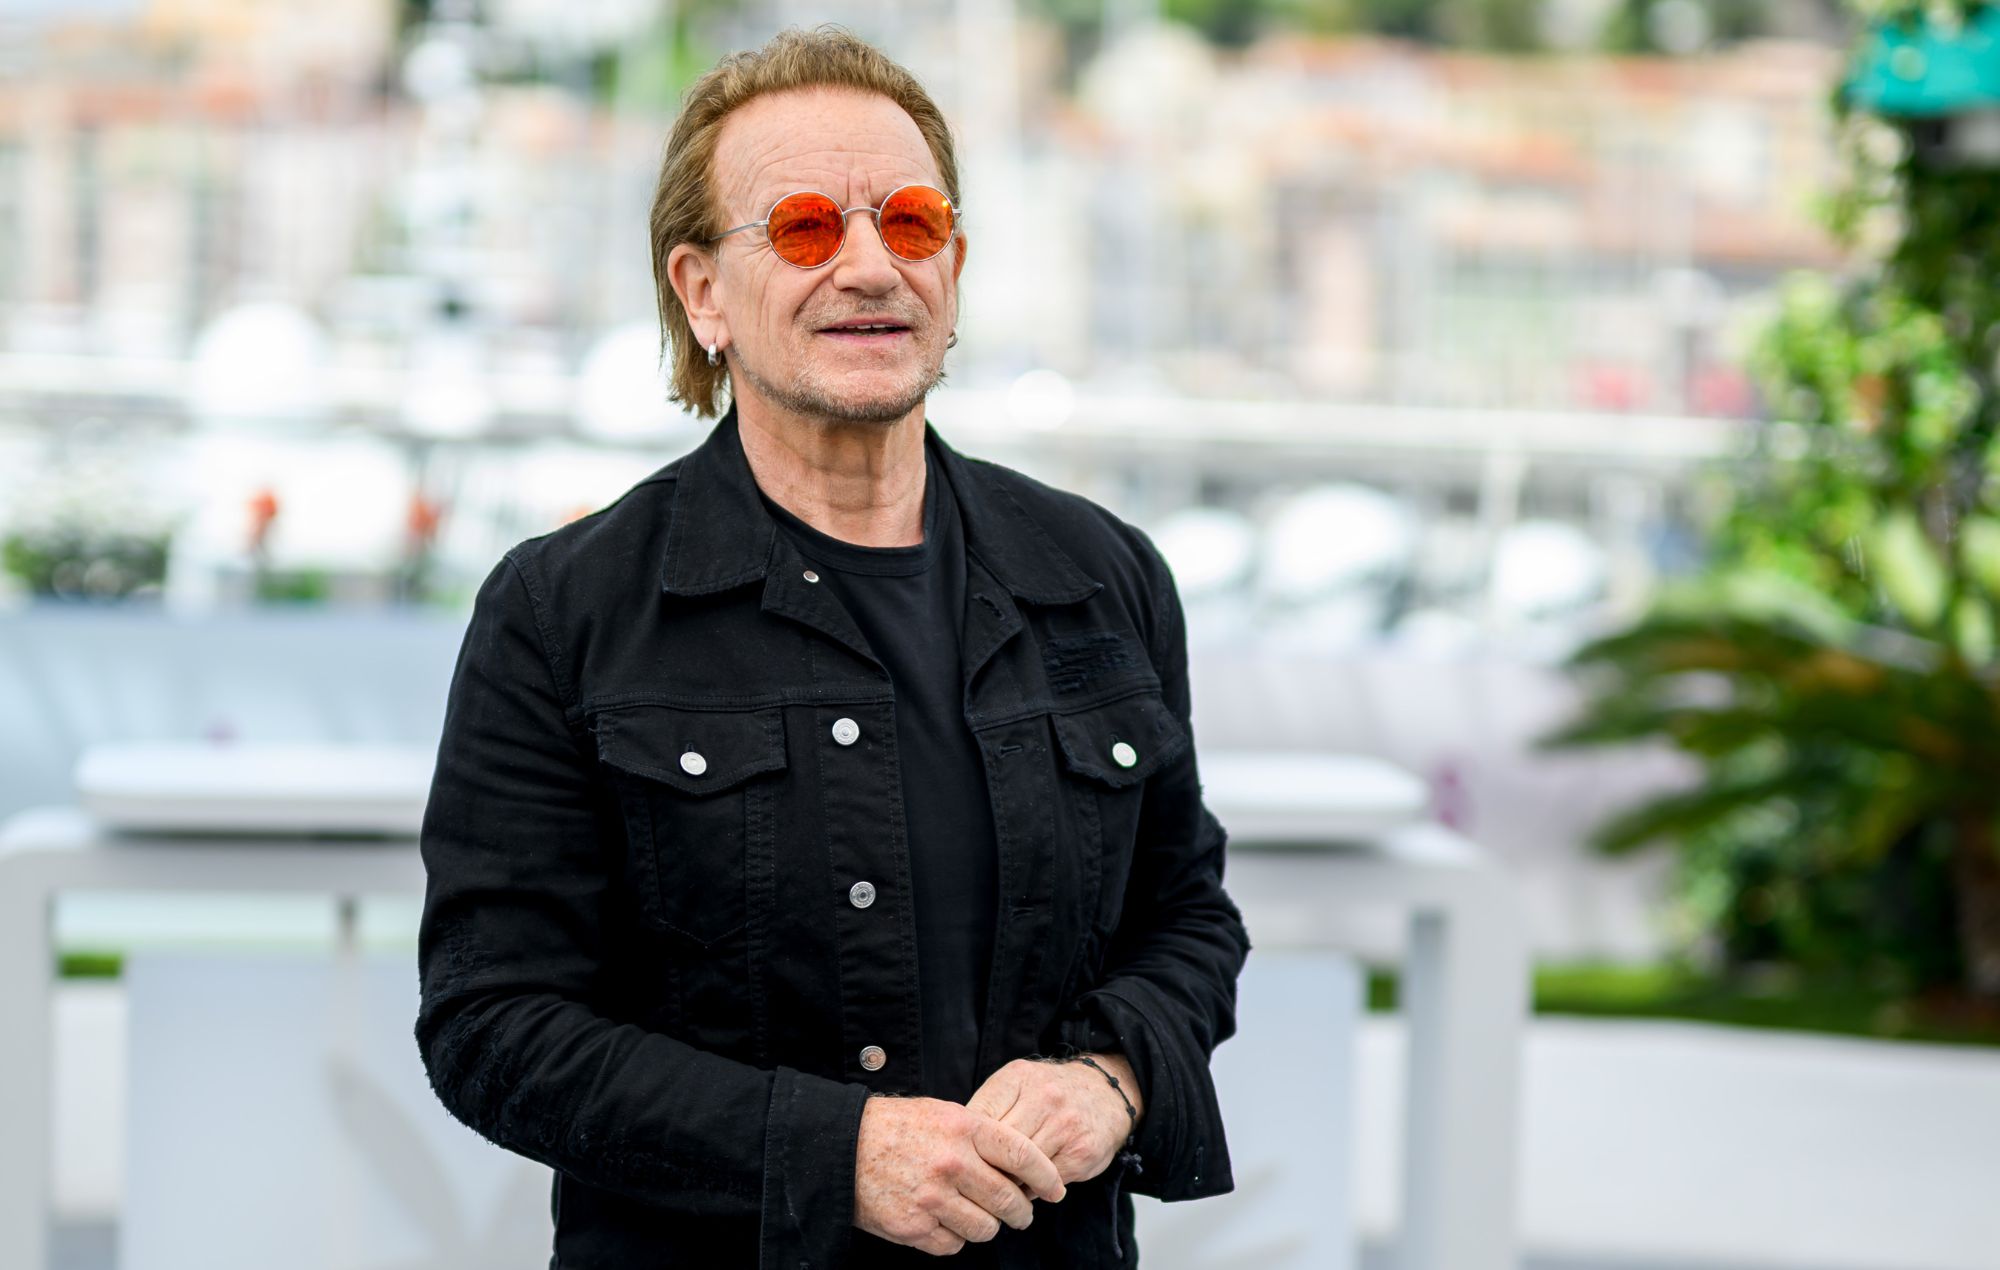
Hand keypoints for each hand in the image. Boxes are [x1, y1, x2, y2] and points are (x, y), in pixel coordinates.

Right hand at [853, 1094, 1067, 1256]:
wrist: (842, 1148)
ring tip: (979, 1216)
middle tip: (1022, 1213)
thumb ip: (981, 1135)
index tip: (1057, 1188)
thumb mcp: (943, 1114)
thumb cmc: (897, 1127)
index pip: (1023, 1155)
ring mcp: (933, 1198)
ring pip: (985, 1228)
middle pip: (1009, 1199)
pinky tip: (946, 1222)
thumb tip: (1020, 1163)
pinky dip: (955, 1238)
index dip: (1047, 1175)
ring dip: (988, 1226)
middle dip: (1022, 1212)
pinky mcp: (914, 1227)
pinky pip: (954, 1245)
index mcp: (964, 1128)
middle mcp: (952, 1163)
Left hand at [965, 1053, 1143, 1186]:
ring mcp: (1065, 1126)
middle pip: (998, 1147)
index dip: (966, 1145)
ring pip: (1020, 1169)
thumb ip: (988, 1108)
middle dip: (985, 1168)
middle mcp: (1043, 1099)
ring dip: (1007, 1183)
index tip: (962, 1158)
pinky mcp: (1081, 1153)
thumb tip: (957, 1148)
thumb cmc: (1048, 1093)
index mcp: (1017, 1079)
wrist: (1106, 1093)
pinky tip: (1027, 1186)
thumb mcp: (1017, 1084)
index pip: (977, 1119)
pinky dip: (1030, 1190)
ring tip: (1000, 1187)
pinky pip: (1044, 1184)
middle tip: (976, 1181)